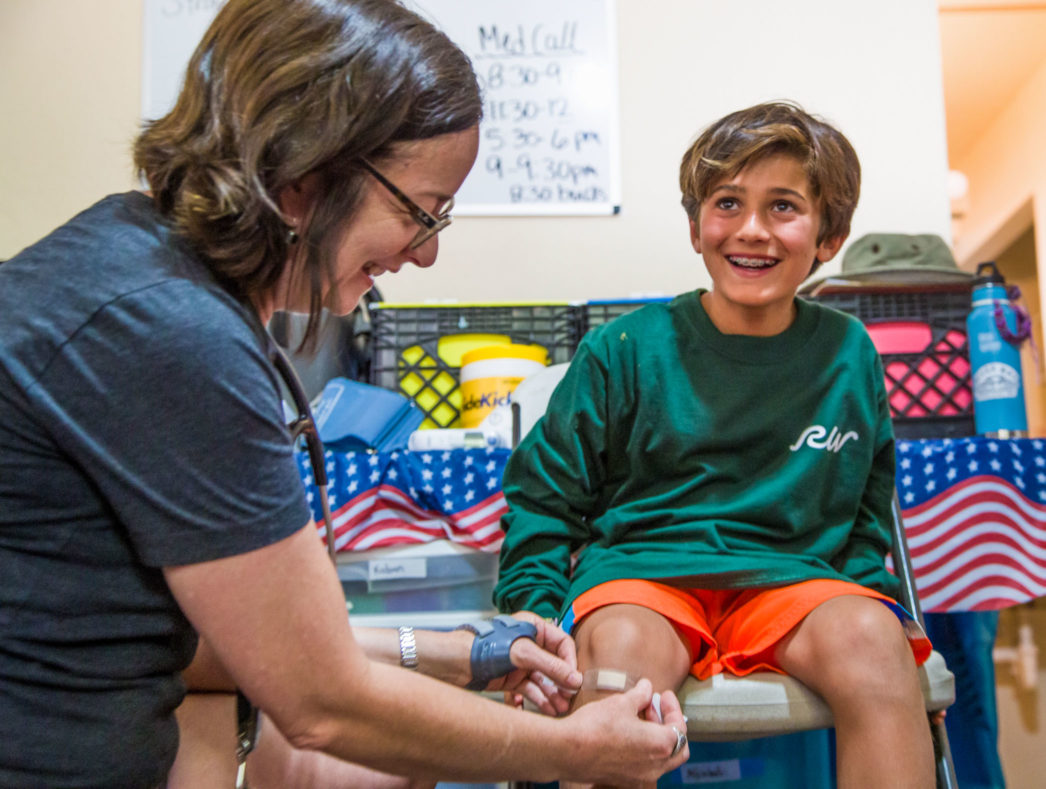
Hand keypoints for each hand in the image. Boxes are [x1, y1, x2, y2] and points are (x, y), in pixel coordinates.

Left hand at [481, 611, 580, 715]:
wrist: (456, 663)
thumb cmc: (486, 646)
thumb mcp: (523, 654)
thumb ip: (551, 666)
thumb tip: (575, 680)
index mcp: (533, 627)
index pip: (562, 644)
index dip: (569, 662)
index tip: (574, 680)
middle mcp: (529, 644)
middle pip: (554, 664)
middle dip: (562, 682)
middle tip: (568, 698)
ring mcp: (520, 662)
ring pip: (543, 679)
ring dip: (552, 694)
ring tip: (560, 708)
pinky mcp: (511, 678)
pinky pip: (530, 689)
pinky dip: (538, 699)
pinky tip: (546, 709)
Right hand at [558, 678, 689, 786]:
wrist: (567, 750)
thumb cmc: (595, 727)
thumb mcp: (621, 703)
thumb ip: (640, 695)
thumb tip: (647, 688)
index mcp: (660, 745)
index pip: (679, 727)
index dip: (673, 708)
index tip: (663, 695)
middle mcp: (655, 766)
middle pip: (677, 748)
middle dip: (669, 725)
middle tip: (655, 707)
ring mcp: (640, 776)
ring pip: (661, 758)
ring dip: (656, 736)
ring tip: (639, 716)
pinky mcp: (624, 779)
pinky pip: (645, 765)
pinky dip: (644, 748)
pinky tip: (628, 732)